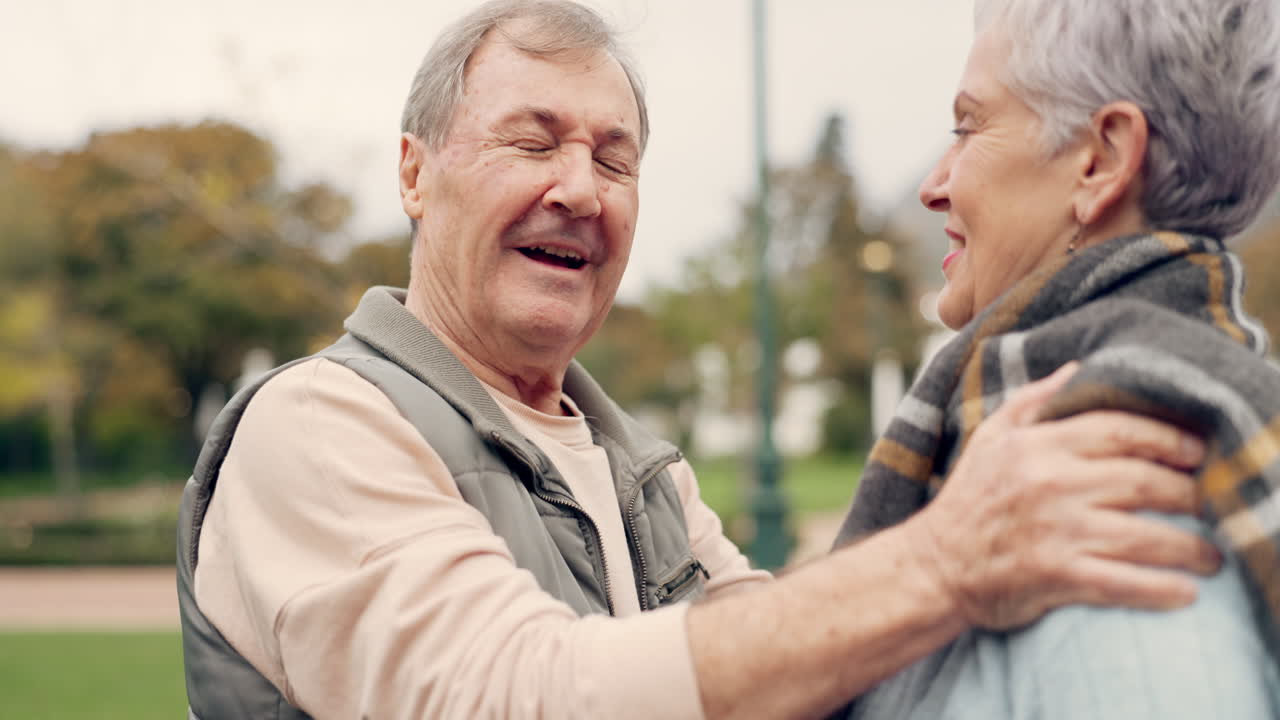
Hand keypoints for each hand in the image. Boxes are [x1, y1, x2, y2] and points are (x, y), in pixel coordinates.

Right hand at [905, 362, 1220, 629]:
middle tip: (1209, 501)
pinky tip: (1185, 592)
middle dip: (1188, 493)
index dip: (1168, 438)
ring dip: (1189, 547)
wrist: (934, 565)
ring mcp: (1055, 531)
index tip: (1197, 451)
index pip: (1119, 429)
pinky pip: (1124, 582)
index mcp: (1038, 445)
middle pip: (1143, 480)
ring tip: (1211, 555)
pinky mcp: (1056, 575)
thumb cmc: (968, 499)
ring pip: (1143, 534)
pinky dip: (1162, 590)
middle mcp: (1050, 483)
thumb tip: (1076, 368)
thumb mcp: (990, 437)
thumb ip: (1034, 401)